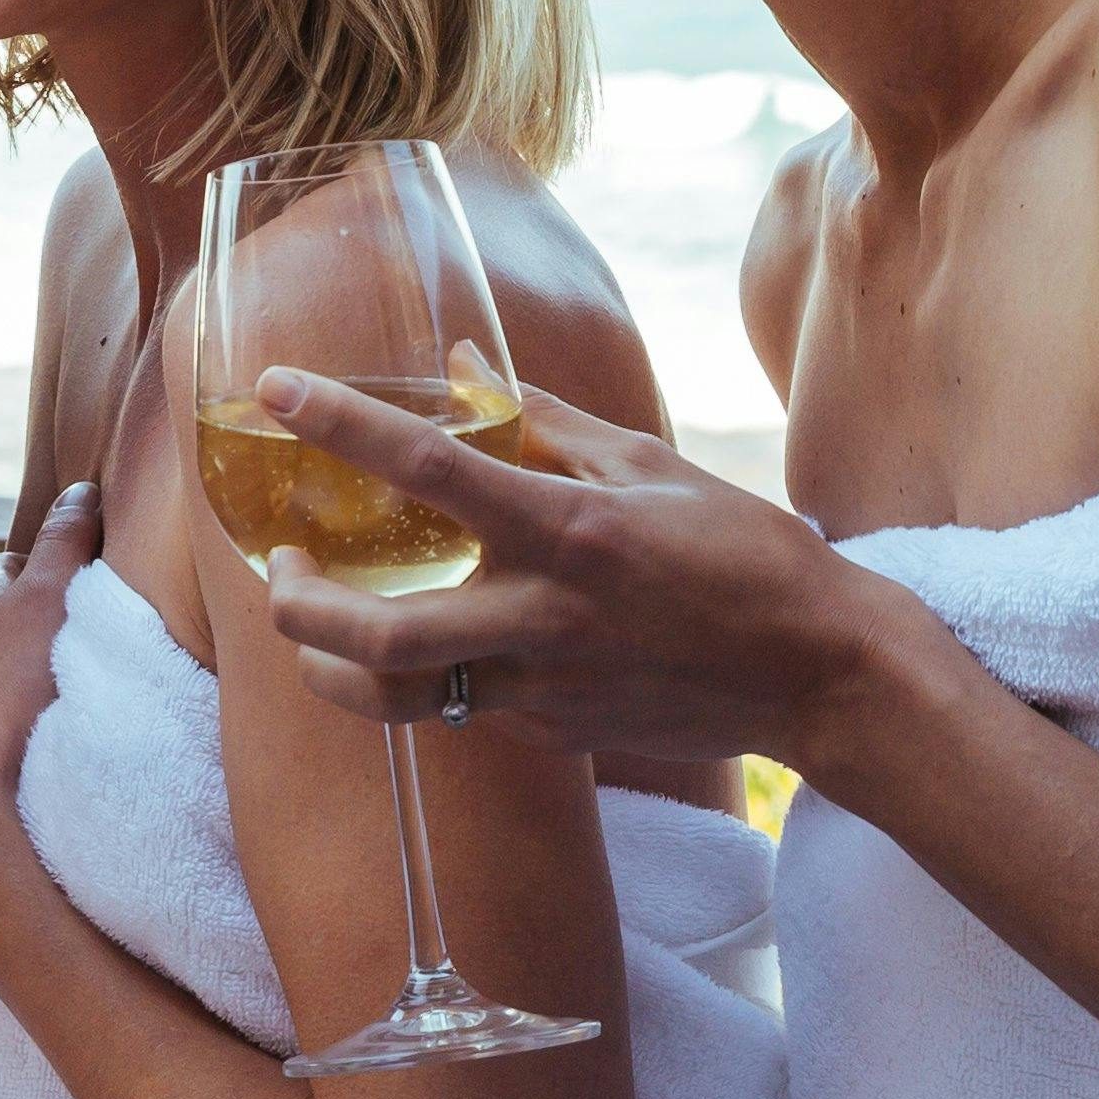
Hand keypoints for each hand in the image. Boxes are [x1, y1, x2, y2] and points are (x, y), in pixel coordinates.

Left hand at [250, 368, 936, 776]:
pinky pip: (464, 707)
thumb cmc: (748, 556)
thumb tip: (466, 364)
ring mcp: (547, 691)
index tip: (278, 387)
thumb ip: (546, 421)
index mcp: (573, 535)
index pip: (432, 471)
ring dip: (332, 664)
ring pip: (400, 697)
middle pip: (381, 636)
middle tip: (279, 563)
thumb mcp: (653, 467)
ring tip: (313, 615)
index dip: (344, 424)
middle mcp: (547, 620)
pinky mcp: (555, 734)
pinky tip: (429, 634)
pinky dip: (426, 672)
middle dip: (299, 606)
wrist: (820, 676)